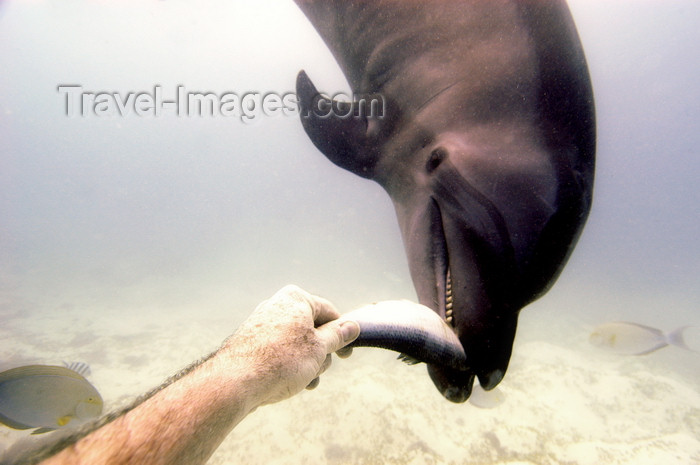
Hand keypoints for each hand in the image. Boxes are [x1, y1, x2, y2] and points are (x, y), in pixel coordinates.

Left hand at [219, 285, 359, 405]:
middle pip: (312, 329)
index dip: (343, 334)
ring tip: (302, 380)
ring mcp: (262, 324)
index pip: (329, 313)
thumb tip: (352, 326)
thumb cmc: (281, 360)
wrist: (236, 381)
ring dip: (306, 364)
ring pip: (296, 344)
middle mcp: (277, 305)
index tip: (346, 354)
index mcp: (296, 298)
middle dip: (320, 354)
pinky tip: (290, 384)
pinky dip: (288, 366)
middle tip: (316, 370)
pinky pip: (279, 352)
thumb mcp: (319, 348)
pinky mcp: (251, 342)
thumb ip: (338, 335)